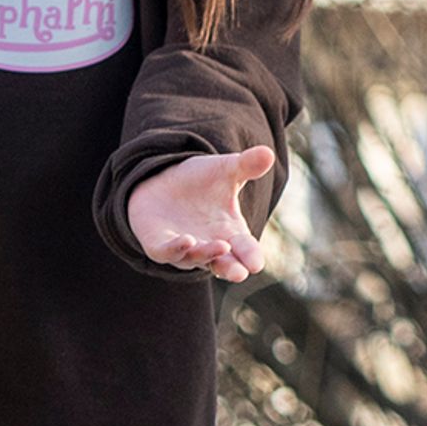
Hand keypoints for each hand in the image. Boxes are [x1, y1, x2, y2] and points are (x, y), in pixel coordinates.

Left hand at [128, 146, 274, 280]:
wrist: (161, 181)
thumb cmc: (200, 182)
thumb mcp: (225, 170)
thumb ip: (246, 165)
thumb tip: (268, 152)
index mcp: (230, 233)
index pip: (244, 249)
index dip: (251, 256)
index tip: (256, 264)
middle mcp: (208, 245)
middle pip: (222, 263)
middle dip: (231, 268)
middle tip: (241, 273)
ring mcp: (183, 248)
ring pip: (195, 258)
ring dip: (206, 254)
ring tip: (220, 246)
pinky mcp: (157, 244)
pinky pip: (165, 252)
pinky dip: (175, 249)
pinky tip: (186, 240)